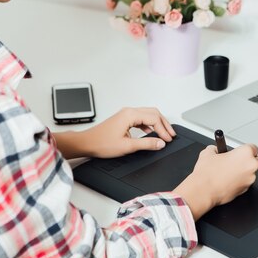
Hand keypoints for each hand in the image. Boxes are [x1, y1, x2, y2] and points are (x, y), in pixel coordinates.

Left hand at [54, 107, 175, 159]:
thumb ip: (146, 143)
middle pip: (153, 113)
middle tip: (171, 135)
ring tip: (164, 134)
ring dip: (157, 123)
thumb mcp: (127, 146)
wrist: (87, 143)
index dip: (163, 130)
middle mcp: (129, 111)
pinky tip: (151, 132)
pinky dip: (149, 124)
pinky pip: (141, 118)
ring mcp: (126, 114)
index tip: (168, 140)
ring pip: (148, 114)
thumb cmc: (101, 143)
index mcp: (130, 115)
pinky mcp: (124, 119)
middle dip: (164, 124)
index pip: (154, 119)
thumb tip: (160, 143)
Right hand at [173, 143, 257, 220]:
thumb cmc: (207, 173)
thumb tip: (216, 150)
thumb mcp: (208, 152)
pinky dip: (240, 181)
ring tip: (230, 172)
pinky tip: (229, 180)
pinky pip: (246, 182)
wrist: (203, 190)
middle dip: (250, 160)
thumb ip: (216, 149)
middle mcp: (250, 165)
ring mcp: (250, 179)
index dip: (245, 149)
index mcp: (245, 153)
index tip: (240, 151)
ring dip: (244, 172)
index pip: (253, 147)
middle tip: (238, 161)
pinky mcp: (246, 190)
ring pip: (252, 173)